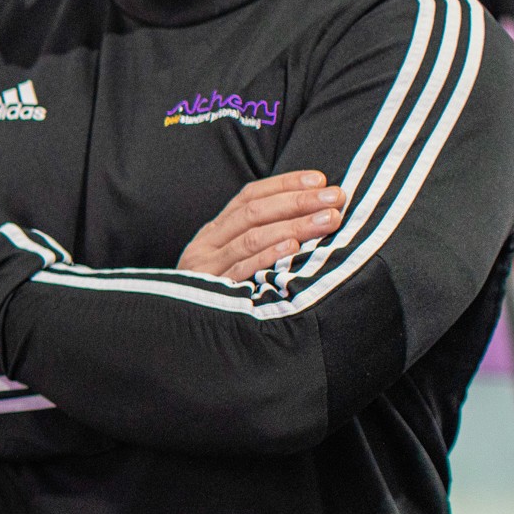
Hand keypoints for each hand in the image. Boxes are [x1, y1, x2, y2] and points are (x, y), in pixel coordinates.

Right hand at [178, 170, 347, 282]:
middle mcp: (207, 245)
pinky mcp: (211, 292)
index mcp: (213, 232)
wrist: (178, 333)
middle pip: (253, 212)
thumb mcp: (228, 261)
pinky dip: (268, 255)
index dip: (285, 184)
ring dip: (294, 225)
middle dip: (298, 201)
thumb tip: (311, 215)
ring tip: (329, 219)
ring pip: (251, 238)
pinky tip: (294, 247)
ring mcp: (206, 267)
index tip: (320, 179)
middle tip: (335, 197)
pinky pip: (242, 270)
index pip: (249, 196)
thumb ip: (257, 239)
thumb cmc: (219, 295)